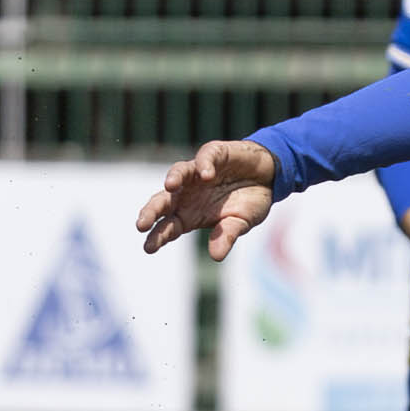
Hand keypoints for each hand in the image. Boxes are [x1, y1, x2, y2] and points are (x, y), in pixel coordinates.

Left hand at [137, 139, 276, 258]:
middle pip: (163, 201)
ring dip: (173, 178)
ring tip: (170, 186)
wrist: (267, 177)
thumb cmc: (248, 202)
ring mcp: (197, 173)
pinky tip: (208, 175)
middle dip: (152, 211)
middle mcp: (187, 194)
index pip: (169, 226)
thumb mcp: (241, 223)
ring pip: (178, 173)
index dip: (158, 236)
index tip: (148, 248)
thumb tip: (216, 256)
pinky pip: (204, 158)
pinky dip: (204, 165)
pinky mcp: (213, 154)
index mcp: (190, 214)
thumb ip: (227, 236)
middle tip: (142, 224)